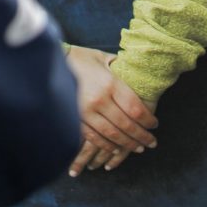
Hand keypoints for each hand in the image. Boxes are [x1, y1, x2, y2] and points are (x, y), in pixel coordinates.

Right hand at [65, 46, 157, 176]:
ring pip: (113, 135)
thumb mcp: (102, 58)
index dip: (148, 119)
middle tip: (152, 142)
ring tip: (138, 148)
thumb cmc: (81, 58)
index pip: (135, 108)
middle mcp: (99, 100)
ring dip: (128, 144)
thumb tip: (136, 71)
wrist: (51, 63)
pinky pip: (95, 138)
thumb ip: (119, 67)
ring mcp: (86, 112)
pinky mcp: (76, 119)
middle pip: (127, 125)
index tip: (155, 124)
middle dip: (142, 136)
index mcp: (109, 83)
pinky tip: (116, 148)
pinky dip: (107, 145)